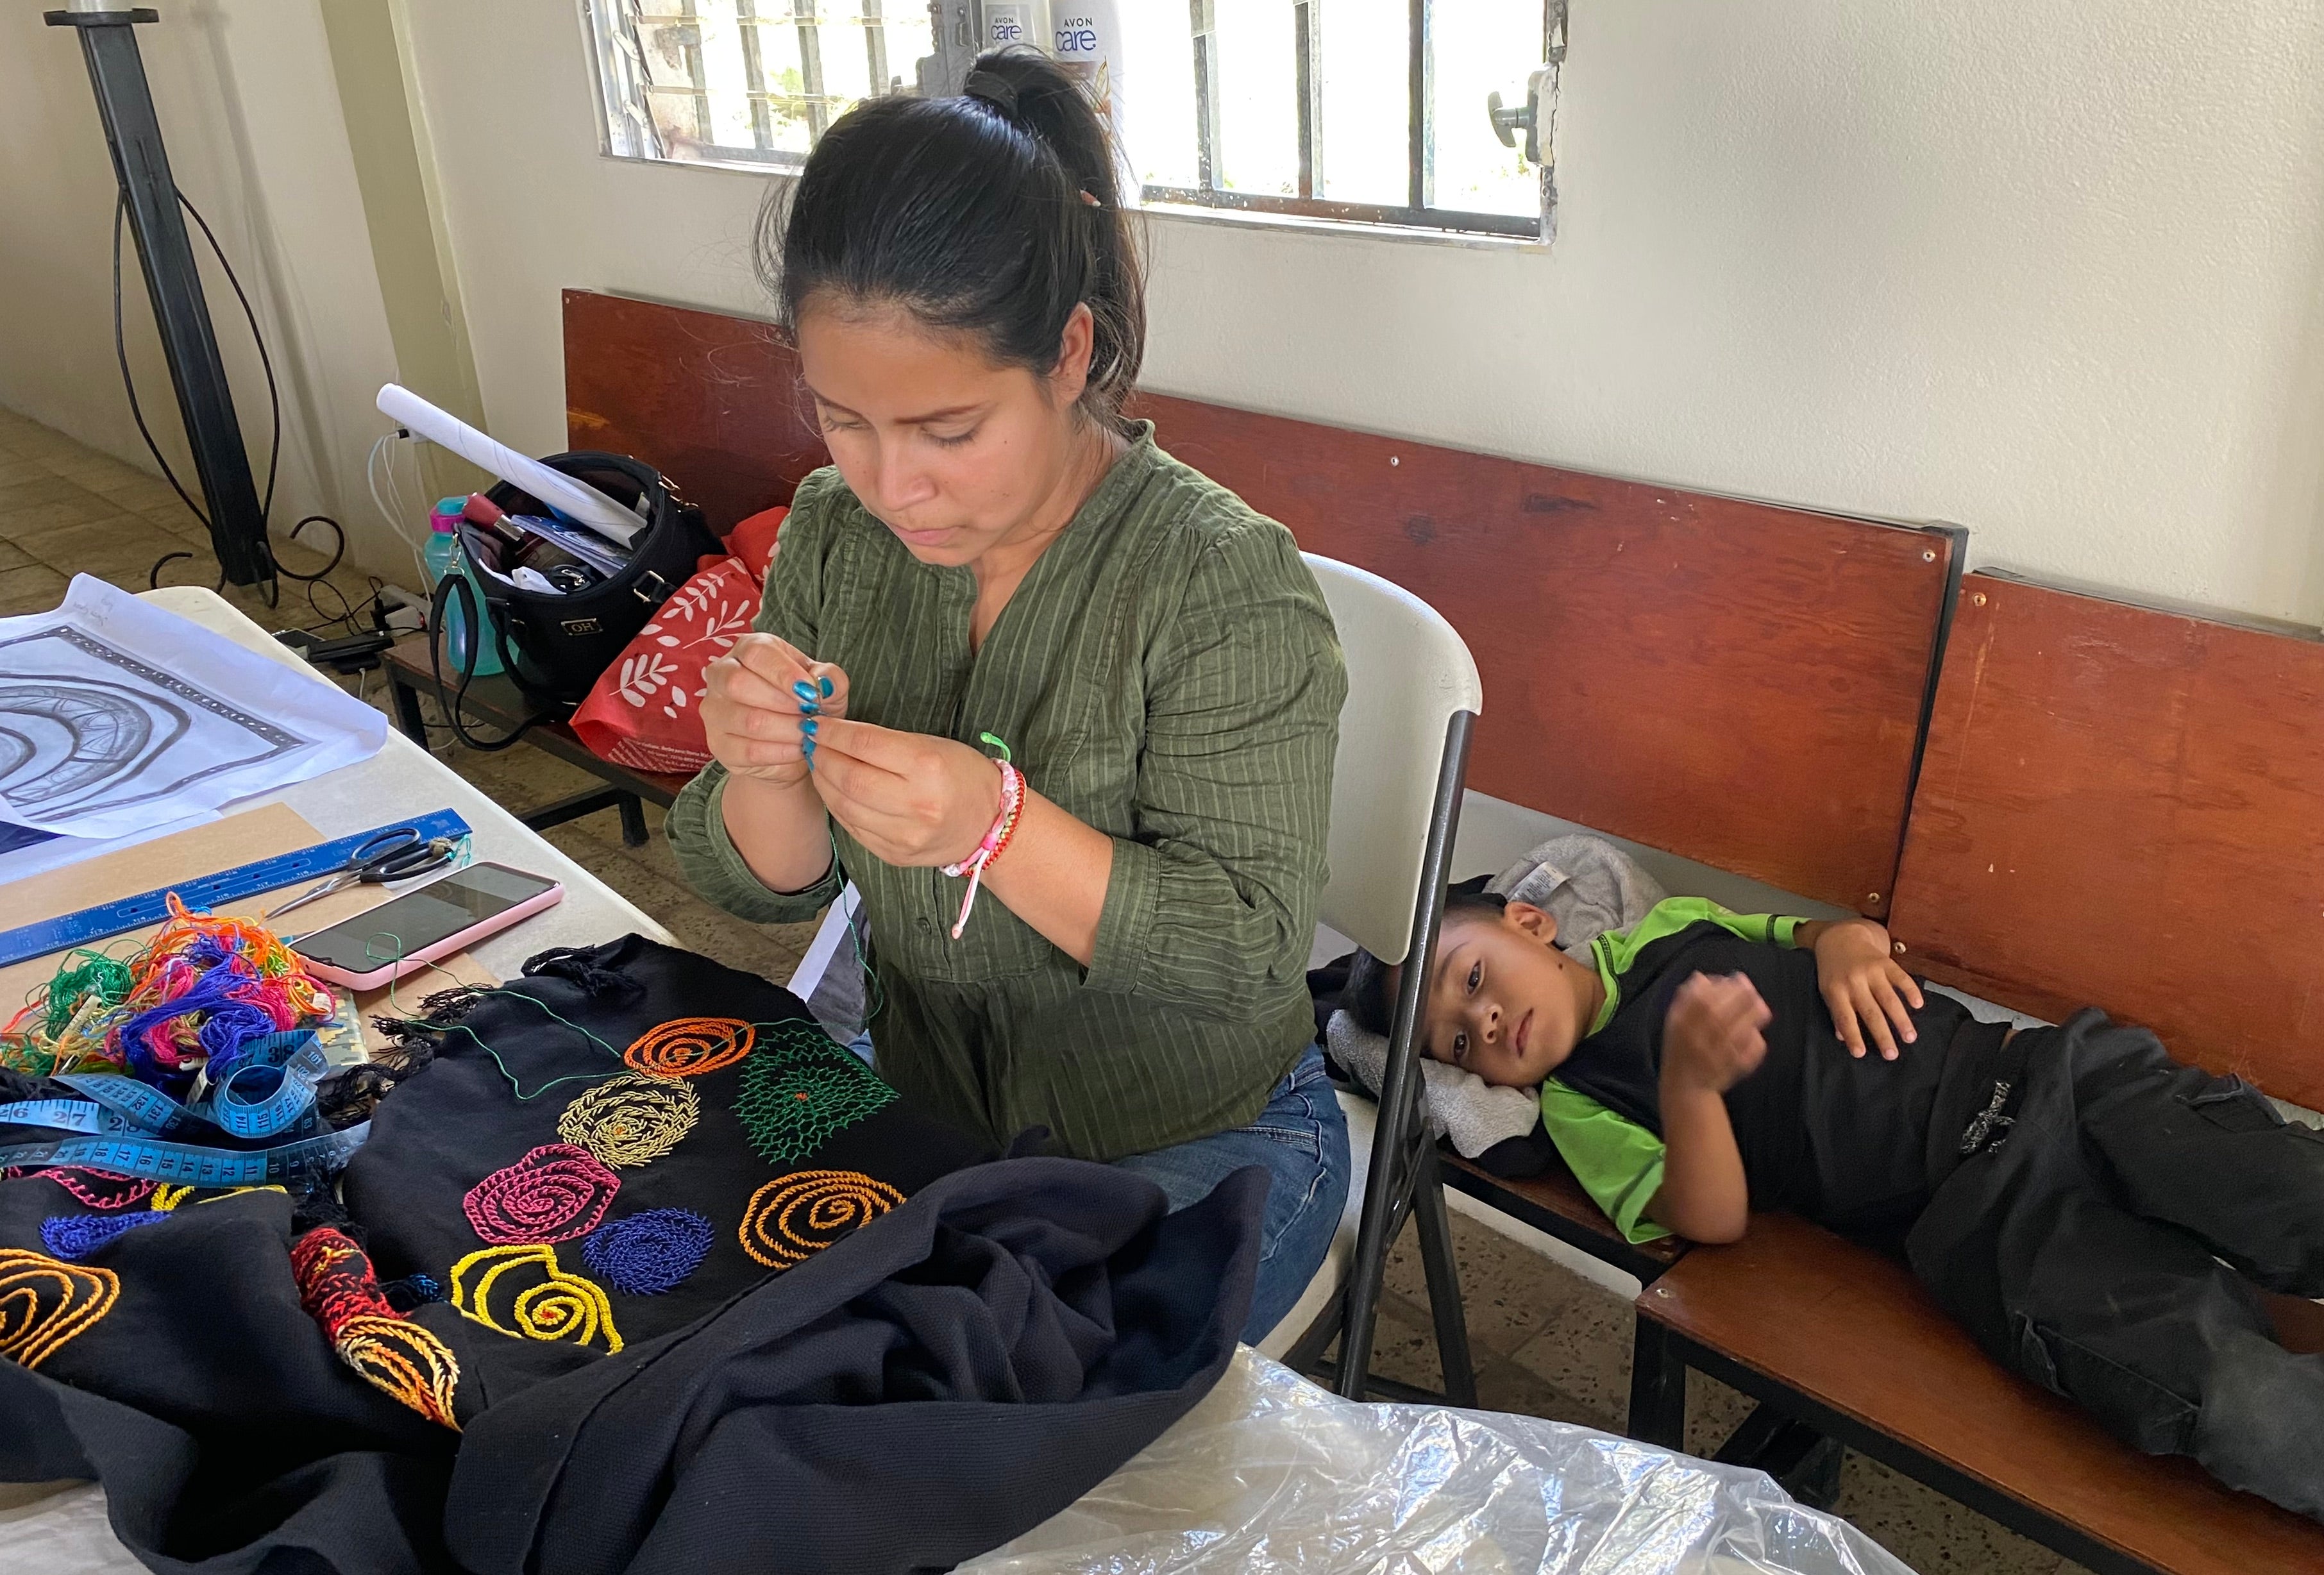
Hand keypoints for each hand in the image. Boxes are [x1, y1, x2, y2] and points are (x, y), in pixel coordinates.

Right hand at [699, 635, 846, 788]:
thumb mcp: (825, 688)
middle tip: (810, 716)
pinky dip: (781, 752)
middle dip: (784, 703)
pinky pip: (748, 750)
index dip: (784, 672)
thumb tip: (823, 682)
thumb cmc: (805, 706)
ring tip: (807, 733)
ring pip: (747, 720)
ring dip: (787, 730)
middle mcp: (722, 675)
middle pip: (739, 683)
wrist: (791, 747)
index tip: (810, 692)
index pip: (756, 652)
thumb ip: (831, 678)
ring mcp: (714, 711)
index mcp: (747, 649)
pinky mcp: (718, 744)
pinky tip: (798, 750)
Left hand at [805, 718, 1005, 868]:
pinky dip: (837, 805)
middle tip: (812, 745)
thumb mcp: (932, 746)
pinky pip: (852, 828)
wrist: (988, 824)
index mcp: (927, 766)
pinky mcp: (894, 855)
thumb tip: (834, 734)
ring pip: (844, 805)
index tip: (816, 725)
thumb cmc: (961, 775)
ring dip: (823, 782)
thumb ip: (885, 742)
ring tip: (819, 766)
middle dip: (822, 757)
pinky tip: (834, 790)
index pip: (865, 744)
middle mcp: (916, 803)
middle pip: (849, 777)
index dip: (833, 733)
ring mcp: (904, 835)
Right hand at [1662, 973, 1771, 1094]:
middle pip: (1734, 1004)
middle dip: (1747, 992)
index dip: (1727, 983)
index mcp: (1685, 1020)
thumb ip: (1686, 997)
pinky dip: (1757, 1037)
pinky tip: (1752, 1034)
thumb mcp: (1673, 1020)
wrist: (1686, 1086)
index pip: (1709, 993)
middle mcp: (1705, 1033)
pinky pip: (1756, 1045)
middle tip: (1748, 991)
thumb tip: (1703, 977)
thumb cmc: (1680, 1049)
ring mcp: (1724, 1050)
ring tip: (1757, 1008)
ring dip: (1757, 1010)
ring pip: (1751, 1022)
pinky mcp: (1739, 1065)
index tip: (1734, 979)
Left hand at [1812, 918, 1922, 1058]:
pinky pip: (1901, 978)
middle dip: (1882, 1035)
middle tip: (1892, 1055)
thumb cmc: (1833, 971)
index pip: (1845, 1017)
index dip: (1853, 1036)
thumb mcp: (1827, 991)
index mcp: (1835, 991)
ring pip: (1888, 998)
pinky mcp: (1885, 963)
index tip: (1861, 1054)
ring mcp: (1871, 971)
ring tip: (1910, 1037)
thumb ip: (1836, 1014)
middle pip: (1870, 1012)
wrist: (1841, 938)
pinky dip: (1911, 991)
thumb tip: (1843, 1039)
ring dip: (1901, 1019)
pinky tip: (1918, 1005)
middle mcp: (1853, 981)